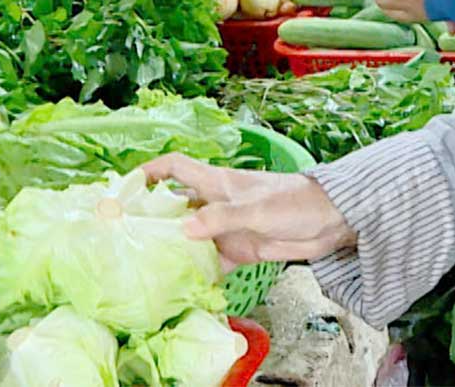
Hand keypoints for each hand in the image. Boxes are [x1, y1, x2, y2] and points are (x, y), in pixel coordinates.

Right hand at [143, 154, 356, 269]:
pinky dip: (198, 273)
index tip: (125, 185)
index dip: (151, 171)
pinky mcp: (240, 250)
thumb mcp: (256, 209)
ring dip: (173, 248)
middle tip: (125, 236)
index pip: (176, 167)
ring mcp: (226, 227)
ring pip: (189, 236)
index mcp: (217, 182)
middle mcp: (216, 203)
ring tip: (145, 265)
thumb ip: (221, 219)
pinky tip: (182, 286)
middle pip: (176, 205)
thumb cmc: (294, 202)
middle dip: (153, 216)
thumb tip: (183, 232)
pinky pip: (211, 262)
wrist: (329, 221)